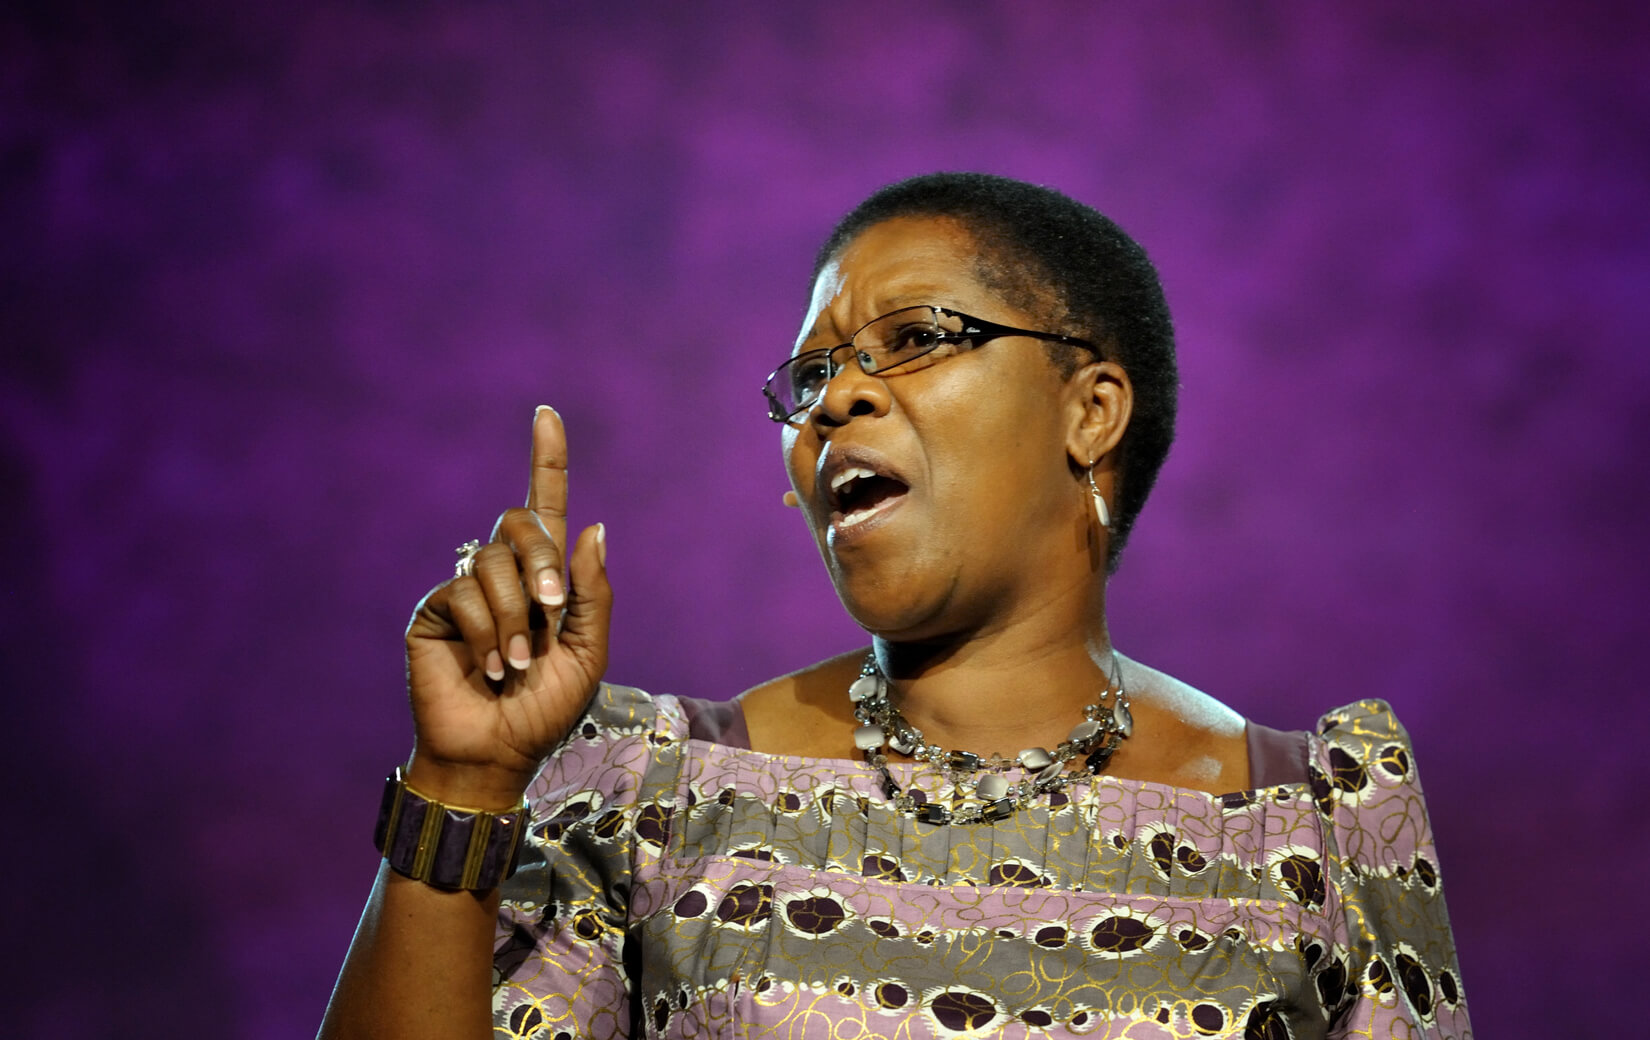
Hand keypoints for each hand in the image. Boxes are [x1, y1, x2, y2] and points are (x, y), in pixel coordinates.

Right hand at [402, 406, 612, 806]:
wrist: (499, 753)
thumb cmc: (547, 710)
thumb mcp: (588, 652)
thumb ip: (594, 592)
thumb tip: (596, 525)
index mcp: (546, 579)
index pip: (546, 506)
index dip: (547, 459)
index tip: (546, 414)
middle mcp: (504, 575)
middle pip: (520, 522)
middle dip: (541, 562)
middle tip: (552, 615)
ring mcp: (465, 590)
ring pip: (492, 562)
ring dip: (514, 617)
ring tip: (517, 664)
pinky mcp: (432, 612)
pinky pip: (462, 593)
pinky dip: (485, 633)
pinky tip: (490, 668)